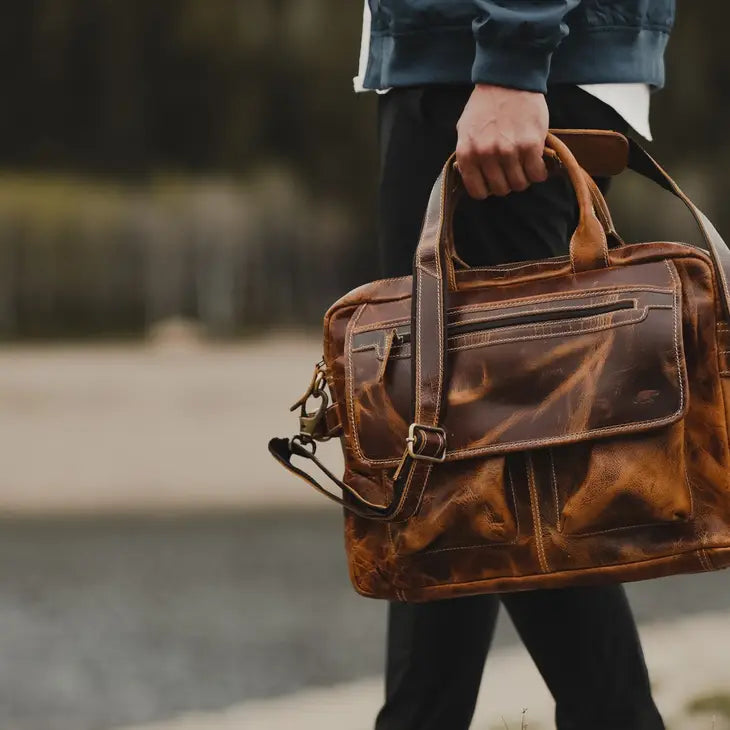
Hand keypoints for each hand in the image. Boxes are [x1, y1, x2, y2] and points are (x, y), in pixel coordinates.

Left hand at [456, 84, 548, 198]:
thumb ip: (467, 155)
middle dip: (507, 183)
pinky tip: (536, 161)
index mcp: (467, 153)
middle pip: (500, 190)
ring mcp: (509, 151)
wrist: (508, 79)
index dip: (487, 189)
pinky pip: (536, 174)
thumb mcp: (464, 130)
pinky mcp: (530, 145)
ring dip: (523, 178)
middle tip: (511, 170)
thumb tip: (473, 177)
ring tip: (524, 165)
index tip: (493, 181)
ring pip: (519, 184)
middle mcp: (486, 155)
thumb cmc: (485, 105)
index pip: (478, 191)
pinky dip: (538, 172)